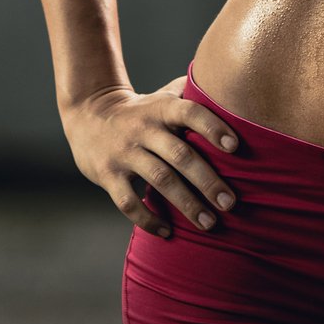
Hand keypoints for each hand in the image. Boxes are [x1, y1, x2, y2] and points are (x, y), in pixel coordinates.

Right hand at [59, 83, 239, 240]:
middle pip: (180, 155)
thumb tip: (233, 91)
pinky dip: (148, 219)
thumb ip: (192, 95)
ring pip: (159, 180)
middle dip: (207, 181)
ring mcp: (124, 152)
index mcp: (161, 109)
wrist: (88, 114)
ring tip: (208, 224)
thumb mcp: (162, 97)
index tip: (235, 147)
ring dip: (186, 204)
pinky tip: (167, 231)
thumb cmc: (141, 111)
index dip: (212, 127)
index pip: (190, 112)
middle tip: (230, 203)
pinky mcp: (107, 174)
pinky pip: (128, 202)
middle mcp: (143, 128)